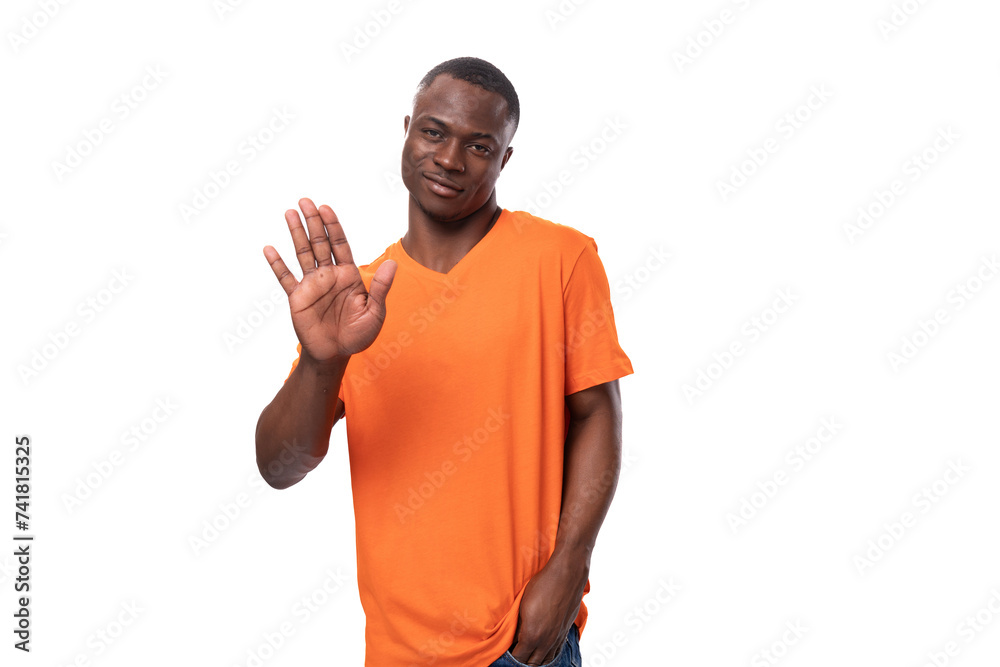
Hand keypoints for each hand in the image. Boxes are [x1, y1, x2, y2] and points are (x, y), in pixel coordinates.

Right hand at [264, 198, 396, 363]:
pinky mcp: (297, 298)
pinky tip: (269, 249)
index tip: (326, 208)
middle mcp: (329, 275)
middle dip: (313, 222)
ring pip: (302, 253)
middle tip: (305, 201)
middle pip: (320, 243)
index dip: (333, 226)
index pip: (340, 244)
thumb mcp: (375, 312)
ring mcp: (311, 285)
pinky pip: (285, 278)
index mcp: (349, 275)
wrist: (336, 355)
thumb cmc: (358, 335)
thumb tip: (392, 264)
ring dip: (296, 234)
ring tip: (289, 212)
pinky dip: (277, 264)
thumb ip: (381, 288)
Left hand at [509, 553, 587, 664]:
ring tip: (528, 655)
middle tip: (516, 653)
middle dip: (523, 661)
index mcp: (531, 636)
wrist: (566, 576)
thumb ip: (518, 626)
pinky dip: (548, 655)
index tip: (506, 652)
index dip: (511, 657)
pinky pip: (556, 652)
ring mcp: (557, 638)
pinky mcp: (565, 632)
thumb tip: (515, 638)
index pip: (518, 658)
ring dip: (536, 660)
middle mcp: (545, 641)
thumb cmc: (542, 586)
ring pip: (546, 660)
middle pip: (532, 663)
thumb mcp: (522, 606)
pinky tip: (543, 651)